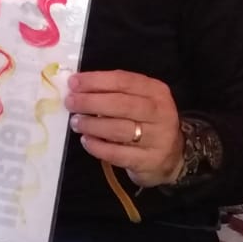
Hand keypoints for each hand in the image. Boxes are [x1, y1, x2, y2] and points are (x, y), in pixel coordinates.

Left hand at [64, 70, 183, 187]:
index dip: (96, 80)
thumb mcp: (139, 101)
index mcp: (156, 91)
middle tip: (70, 103)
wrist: (172, 157)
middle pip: (121, 104)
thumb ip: (114, 92)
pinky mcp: (148, 161)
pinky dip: (97, 146)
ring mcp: (157, 138)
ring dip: (92, 124)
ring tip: (76, 123)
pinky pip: (117, 153)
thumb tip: (78, 87)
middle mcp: (160, 113)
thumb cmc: (146, 122)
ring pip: (119, 129)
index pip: (124, 81)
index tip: (73, 82)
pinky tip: (86, 141)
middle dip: (91, 102)